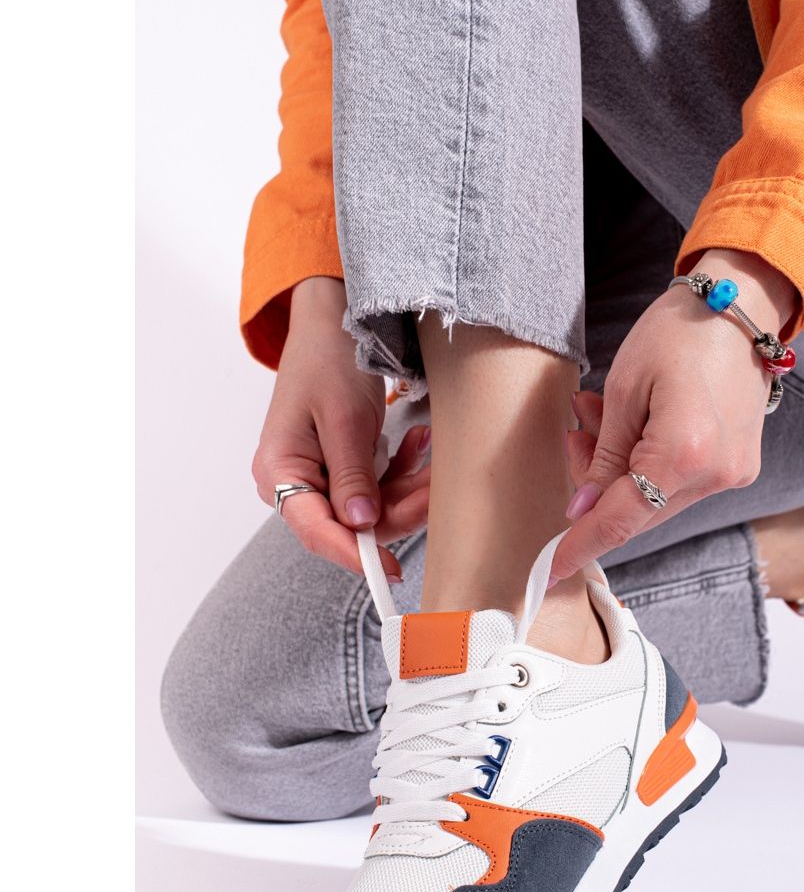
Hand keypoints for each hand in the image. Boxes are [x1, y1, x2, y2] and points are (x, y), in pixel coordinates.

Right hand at [251, 277, 430, 578]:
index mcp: (280, 471)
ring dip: (409, 488)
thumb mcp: (344, 418)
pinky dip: (404, 471)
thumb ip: (352, 475)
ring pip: (375, 507)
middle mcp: (298, 481)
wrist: (332, 321)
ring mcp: (322, 476)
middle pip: (352, 523)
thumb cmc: (327, 360)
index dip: (353, 554)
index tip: (388, 569)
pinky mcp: (345, 467)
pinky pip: (380, 486)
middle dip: (399, 508)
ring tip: (430, 452)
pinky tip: (418, 442)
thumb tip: (361, 525)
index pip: (316, 530)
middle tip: (436, 486)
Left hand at [550, 249, 797, 582]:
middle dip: (596, 489)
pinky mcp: (739, 464)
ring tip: (599, 418)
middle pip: (639, 513)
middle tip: (575, 438)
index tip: (551, 569)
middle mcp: (716, 475)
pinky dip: (649, 465)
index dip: (581, 543)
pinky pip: (681, 483)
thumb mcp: (625, 389)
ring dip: (621, 472)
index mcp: (683, 456)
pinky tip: (633, 427)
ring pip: (657, 499)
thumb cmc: (680, 331)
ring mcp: (733, 473)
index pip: (621, 520)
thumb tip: (583, 509)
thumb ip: (604, 457)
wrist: (742, 304)